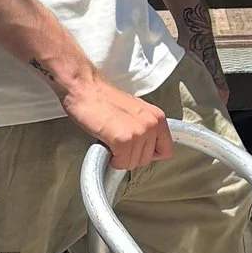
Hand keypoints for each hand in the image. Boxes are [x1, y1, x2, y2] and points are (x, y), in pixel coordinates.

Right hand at [59, 69, 173, 169]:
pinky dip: (112, 159)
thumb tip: (144, 148)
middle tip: (118, 144)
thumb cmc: (104, 99)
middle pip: (146, 160)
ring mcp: (138, 132)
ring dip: (120, 158)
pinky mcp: (123, 139)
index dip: (149, 154)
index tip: (137, 150)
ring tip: (111, 141)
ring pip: (133, 163)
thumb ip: (145, 128)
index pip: (166, 151)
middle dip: (131, 156)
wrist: (85, 89)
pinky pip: (121, 162)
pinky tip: (107, 145)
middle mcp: (152, 125)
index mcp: (157, 117)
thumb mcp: (135, 112)